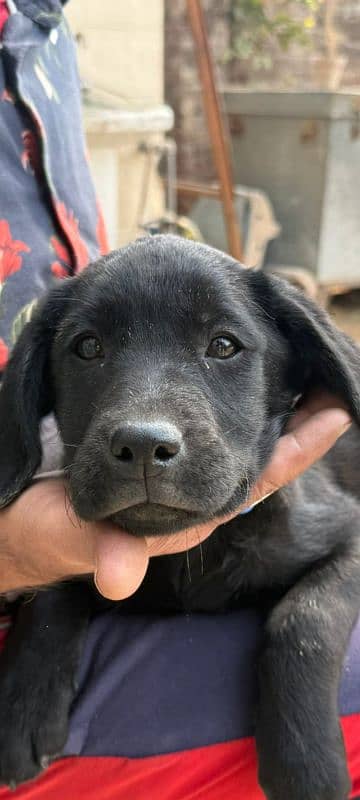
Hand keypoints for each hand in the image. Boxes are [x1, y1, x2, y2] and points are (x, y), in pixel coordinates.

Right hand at [0, 394, 350, 599]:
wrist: (19, 522)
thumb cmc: (40, 529)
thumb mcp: (65, 537)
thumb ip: (95, 550)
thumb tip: (120, 575)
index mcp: (179, 515)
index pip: (253, 480)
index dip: (295, 449)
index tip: (335, 413)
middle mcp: (184, 494)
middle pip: (256, 456)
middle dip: (296, 423)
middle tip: (337, 384)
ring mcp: (171, 477)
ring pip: (232, 441)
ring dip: (270, 410)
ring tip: (308, 373)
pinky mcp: (152, 460)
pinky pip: (200, 433)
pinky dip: (226, 405)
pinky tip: (233, 375)